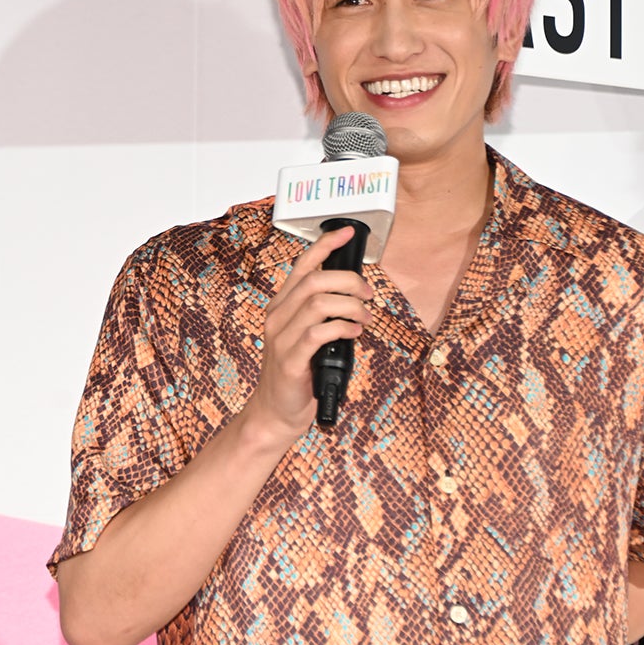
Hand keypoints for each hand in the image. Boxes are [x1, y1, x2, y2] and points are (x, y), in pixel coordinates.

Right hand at [244, 225, 373, 439]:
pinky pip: (318, 333)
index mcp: (281, 307)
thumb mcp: (306, 336)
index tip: (347, 232)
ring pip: (318, 303)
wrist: (276, 412)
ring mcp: (281, 339)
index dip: (325, 245)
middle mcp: (277, 318)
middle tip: (367, 294)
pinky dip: (343, 328)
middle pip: (314, 280)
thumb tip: (355, 295)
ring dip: (350, 306)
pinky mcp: (290, 361)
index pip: (302, 266)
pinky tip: (354, 333)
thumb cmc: (298, 373)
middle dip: (348, 281)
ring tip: (364, 317)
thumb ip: (322, 314)